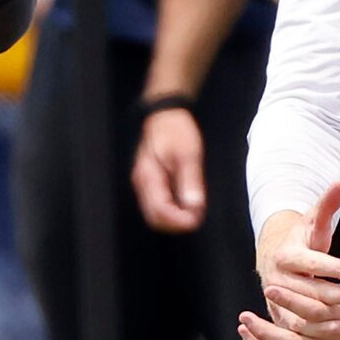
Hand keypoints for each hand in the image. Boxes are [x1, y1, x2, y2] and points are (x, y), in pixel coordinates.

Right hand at [132, 105, 207, 232]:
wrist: (164, 114)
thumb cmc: (175, 130)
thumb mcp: (188, 154)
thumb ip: (191, 181)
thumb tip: (194, 207)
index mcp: (148, 177)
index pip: (160, 212)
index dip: (179, 221)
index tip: (196, 220)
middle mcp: (142, 184)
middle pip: (155, 219)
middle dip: (176, 224)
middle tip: (197, 218)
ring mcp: (144, 185)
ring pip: (155, 215)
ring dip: (174, 219)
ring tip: (194, 211)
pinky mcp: (149, 184)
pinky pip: (157, 206)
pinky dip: (172, 211)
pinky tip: (186, 204)